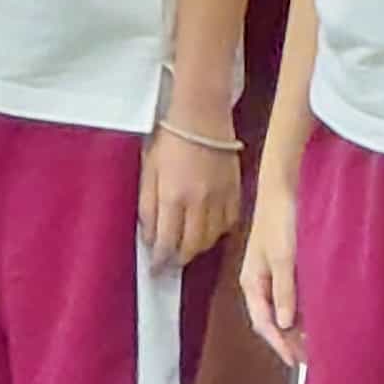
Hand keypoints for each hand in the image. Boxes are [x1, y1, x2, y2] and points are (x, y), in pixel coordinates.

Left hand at [140, 126, 242, 269]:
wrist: (202, 115)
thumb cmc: (171, 139)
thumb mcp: (148, 172)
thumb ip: (148, 207)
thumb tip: (149, 236)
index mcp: (173, 196)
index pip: (167, 242)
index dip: (160, 260)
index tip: (156, 268)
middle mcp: (199, 201)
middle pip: (193, 245)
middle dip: (180, 258)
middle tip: (171, 261)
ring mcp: (220, 196)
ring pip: (213, 237)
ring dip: (199, 247)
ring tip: (189, 246)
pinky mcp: (236, 189)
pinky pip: (231, 221)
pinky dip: (220, 231)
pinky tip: (210, 229)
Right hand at [237, 175, 304, 366]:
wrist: (288, 183)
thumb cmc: (282, 218)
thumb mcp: (284, 256)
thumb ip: (284, 290)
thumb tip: (283, 324)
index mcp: (252, 282)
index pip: (263, 322)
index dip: (279, 343)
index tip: (297, 361)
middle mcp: (260, 281)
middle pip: (272, 319)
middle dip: (288, 339)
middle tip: (311, 358)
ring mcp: (274, 272)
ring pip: (284, 308)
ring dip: (297, 326)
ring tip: (316, 343)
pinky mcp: (288, 262)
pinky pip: (293, 294)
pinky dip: (303, 308)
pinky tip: (317, 315)